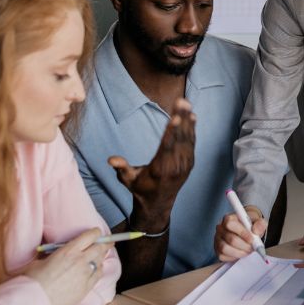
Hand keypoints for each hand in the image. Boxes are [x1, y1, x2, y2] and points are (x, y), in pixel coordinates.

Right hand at [22, 227, 108, 304]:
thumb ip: (53, 255)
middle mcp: (80, 260)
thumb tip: (55, 256)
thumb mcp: (40, 260)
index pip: (91, 236)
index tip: (97, 233)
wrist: (34, 302)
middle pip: (100, 247)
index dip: (96, 233)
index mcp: (69, 251)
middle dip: (104, 244)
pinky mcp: (86, 288)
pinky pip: (98, 275)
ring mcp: (85, 275)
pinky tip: (95, 270)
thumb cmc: (32, 281)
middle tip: (107, 242)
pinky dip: (98, 270)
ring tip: (98, 256)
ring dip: (100, 257)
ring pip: (100, 261)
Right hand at [108, 99, 195, 230]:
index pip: (167, 147)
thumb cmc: (140, 188)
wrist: (158, 203)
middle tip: (182, 101)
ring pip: (187, 139)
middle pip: (179, 138)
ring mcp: (185, 164)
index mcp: (161, 169)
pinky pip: (191, 143)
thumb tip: (111, 160)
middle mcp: (175, 166)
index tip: (176, 117)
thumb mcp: (128, 180)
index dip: (172, 131)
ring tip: (186, 103)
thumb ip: (122, 169)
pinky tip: (192, 117)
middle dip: (181, 118)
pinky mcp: (189, 162)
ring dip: (187, 120)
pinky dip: (192, 129)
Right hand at [215, 207, 267, 261]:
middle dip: (244, 246)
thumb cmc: (251, 225)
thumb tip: (256, 230)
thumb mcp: (258, 221)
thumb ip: (260, 224)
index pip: (230, 224)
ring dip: (239, 252)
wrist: (247, 230)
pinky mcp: (217, 249)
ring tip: (247, 251)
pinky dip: (233, 257)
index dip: (242, 233)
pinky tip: (240, 253)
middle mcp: (220, 228)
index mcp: (229, 218)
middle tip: (252, 248)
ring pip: (225, 248)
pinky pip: (222, 256)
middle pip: (230, 239)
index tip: (252, 239)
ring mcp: (217, 239)